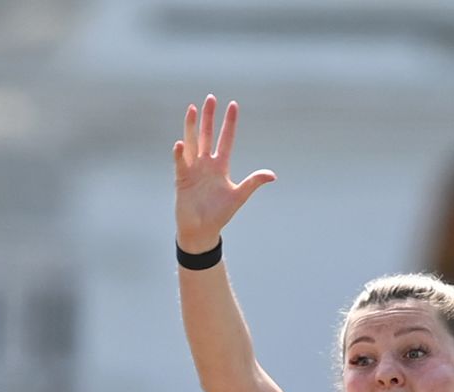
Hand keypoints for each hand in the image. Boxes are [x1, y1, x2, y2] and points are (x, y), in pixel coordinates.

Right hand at [173, 96, 274, 253]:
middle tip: (211, 98)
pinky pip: (181, 162)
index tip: (233, 105)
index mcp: (220, 166)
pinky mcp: (182, 178)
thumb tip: (273, 175)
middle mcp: (206, 163)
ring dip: (192, 127)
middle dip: (209, 117)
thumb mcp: (239, 196)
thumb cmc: (219, 214)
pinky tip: (181, 143)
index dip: (229, 123)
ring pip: (193, 142)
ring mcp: (193, 169)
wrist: (202, 230)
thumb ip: (253, 182)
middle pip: (207, 135)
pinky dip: (180, 154)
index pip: (226, 139)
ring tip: (193, 109)